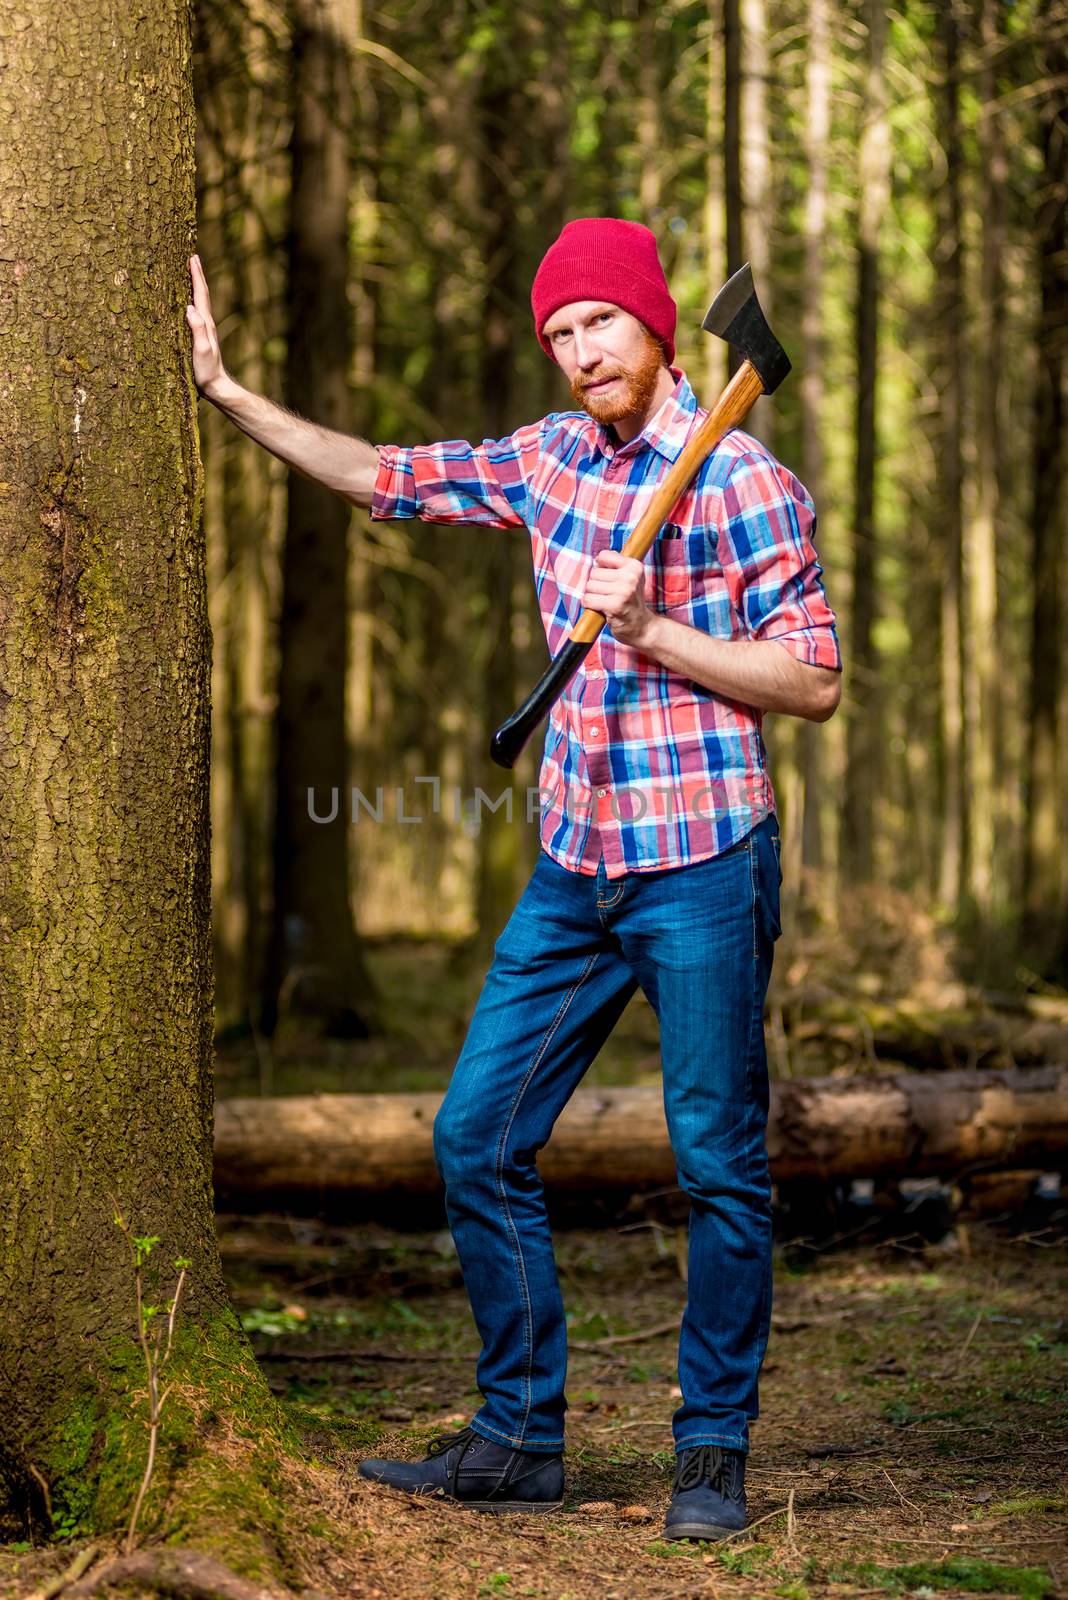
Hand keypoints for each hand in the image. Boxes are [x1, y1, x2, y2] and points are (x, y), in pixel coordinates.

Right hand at [185, 255, 228, 396]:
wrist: (216, 387)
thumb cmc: (207, 371)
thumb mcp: (201, 350)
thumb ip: (198, 330)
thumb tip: (190, 308)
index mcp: (206, 323)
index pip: (200, 294)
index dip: (196, 276)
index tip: (193, 258)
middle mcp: (206, 323)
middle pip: (202, 294)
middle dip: (197, 275)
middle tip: (192, 258)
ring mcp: (204, 330)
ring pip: (199, 302)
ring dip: (195, 286)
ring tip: (190, 274)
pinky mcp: (199, 337)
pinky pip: (195, 313)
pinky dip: (191, 301)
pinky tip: (187, 303)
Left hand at [580, 548, 654, 647]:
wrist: (643, 627)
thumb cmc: (632, 602)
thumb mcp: (630, 579)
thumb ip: (615, 566)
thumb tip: (596, 560)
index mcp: (634, 566)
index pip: (604, 556)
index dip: (600, 567)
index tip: (607, 578)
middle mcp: (630, 577)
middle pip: (594, 573)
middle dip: (595, 585)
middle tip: (607, 594)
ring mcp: (623, 591)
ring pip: (589, 586)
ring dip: (592, 595)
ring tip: (604, 601)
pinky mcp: (614, 605)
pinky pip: (588, 599)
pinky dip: (588, 605)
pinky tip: (598, 608)